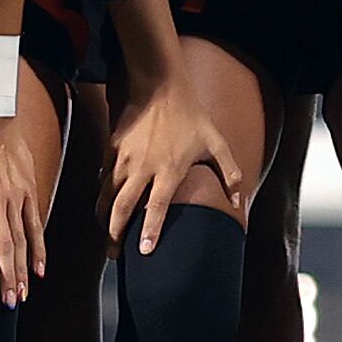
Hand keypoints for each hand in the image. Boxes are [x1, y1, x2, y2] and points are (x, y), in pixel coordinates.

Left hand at [0, 104, 45, 304]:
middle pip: (3, 244)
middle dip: (6, 276)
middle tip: (8, 302)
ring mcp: (15, 195)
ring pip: (23, 238)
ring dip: (23, 269)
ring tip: (21, 294)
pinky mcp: (29, 190)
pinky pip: (36, 225)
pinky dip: (39, 249)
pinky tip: (39, 270)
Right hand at [103, 45, 241, 253]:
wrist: (159, 86)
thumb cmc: (191, 116)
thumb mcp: (217, 143)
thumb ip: (230, 174)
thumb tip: (240, 202)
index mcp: (169, 170)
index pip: (157, 208)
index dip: (149, 232)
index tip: (143, 252)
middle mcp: (143, 168)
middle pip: (121, 209)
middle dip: (114, 235)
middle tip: (115, 254)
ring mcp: (124, 159)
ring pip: (106, 196)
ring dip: (104, 219)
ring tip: (106, 235)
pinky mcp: (112, 149)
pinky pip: (103, 178)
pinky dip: (102, 195)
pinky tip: (104, 205)